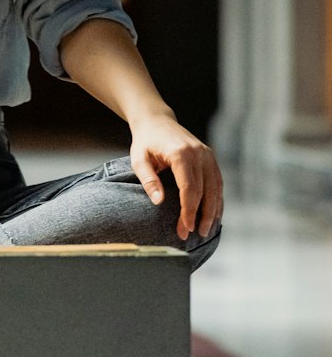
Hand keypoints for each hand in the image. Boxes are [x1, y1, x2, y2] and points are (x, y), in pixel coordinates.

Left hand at [129, 112, 223, 241]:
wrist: (156, 120)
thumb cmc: (145, 142)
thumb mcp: (138, 159)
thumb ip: (148, 180)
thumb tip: (158, 202)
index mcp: (181, 153)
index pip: (189, 188)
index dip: (188, 211)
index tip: (184, 229)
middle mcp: (198, 153)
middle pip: (205, 191)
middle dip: (200, 216)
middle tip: (195, 236)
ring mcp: (207, 154)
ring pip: (216, 188)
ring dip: (213, 211)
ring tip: (206, 231)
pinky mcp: (210, 157)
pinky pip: (217, 182)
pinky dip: (217, 199)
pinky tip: (214, 215)